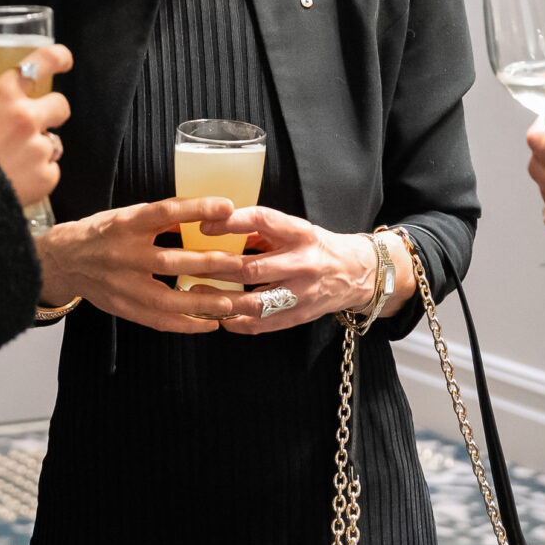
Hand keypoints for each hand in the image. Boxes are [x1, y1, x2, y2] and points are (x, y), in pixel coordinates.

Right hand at [0, 44, 71, 207]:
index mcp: (2, 96)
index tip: (64, 60)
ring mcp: (39, 147)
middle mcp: (26, 117)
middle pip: (60, 105)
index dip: (58, 58)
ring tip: (13, 164)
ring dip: (39, 151)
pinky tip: (16, 182)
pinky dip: (38, 177)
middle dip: (51, 114)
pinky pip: (51, 171)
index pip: (42, 62)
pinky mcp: (47, 176)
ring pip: (54, 143)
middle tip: (33, 126)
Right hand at [33, 198, 251, 333]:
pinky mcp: (122, 308)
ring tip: (232, 302)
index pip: (165, 212)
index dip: (197, 209)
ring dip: (203, 302)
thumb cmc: (103, 233)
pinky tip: (210, 324)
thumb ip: (161, 218)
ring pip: (167, 298)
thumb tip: (206, 215)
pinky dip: (186, 324)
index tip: (228, 207)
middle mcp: (123, 254)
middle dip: (210, 265)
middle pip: (171, 261)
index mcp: (126, 223)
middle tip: (242, 265)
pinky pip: (158, 320)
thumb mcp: (127, 215)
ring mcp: (122, 285)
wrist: (63, 260)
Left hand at [203, 208, 407, 335]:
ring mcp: (302, 293)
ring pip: (255, 302)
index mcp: (301, 233)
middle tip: (188, 266)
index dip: (231, 222)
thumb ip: (262, 228)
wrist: (357, 273)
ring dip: (221, 301)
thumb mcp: (295, 229)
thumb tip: (220, 223)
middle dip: (215, 268)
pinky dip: (239, 323)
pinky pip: (264, 324)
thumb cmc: (317, 247)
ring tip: (195, 296)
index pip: (263, 220)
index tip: (204, 225)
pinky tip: (220, 317)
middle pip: (252, 267)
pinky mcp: (300, 315)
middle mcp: (303, 262)